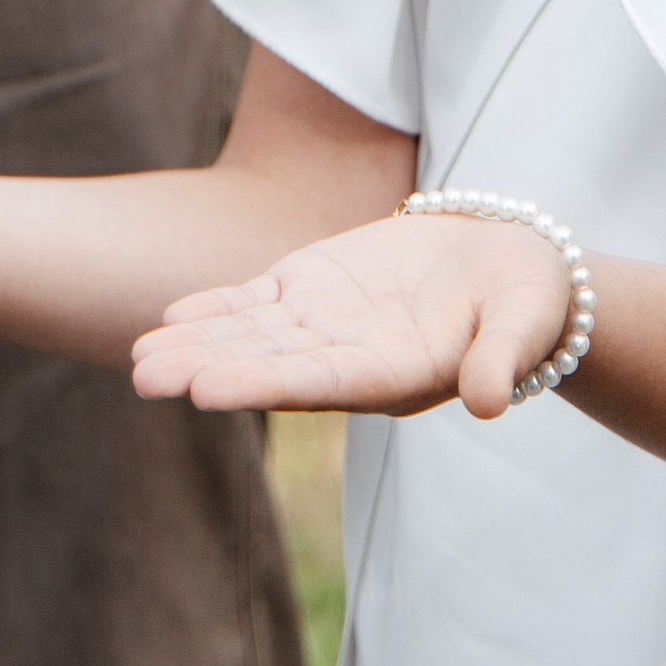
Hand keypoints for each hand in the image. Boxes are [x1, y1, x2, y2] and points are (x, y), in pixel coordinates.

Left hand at [132, 208, 572, 421]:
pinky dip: (216, 308)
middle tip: (148, 377)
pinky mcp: (317, 290)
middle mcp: (348, 359)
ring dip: (196, 344)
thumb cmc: (526, 298)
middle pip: (268, 364)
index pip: (318, 382)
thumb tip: (491, 402)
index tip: (206, 389)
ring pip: (251, 336)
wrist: (513, 264)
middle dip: (208, 368)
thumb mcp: (524, 323)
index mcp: (393, 374)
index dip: (262, 382)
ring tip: (140, 359)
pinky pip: (258, 303)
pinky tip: (171, 316)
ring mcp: (326, 324)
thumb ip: (501, 359)